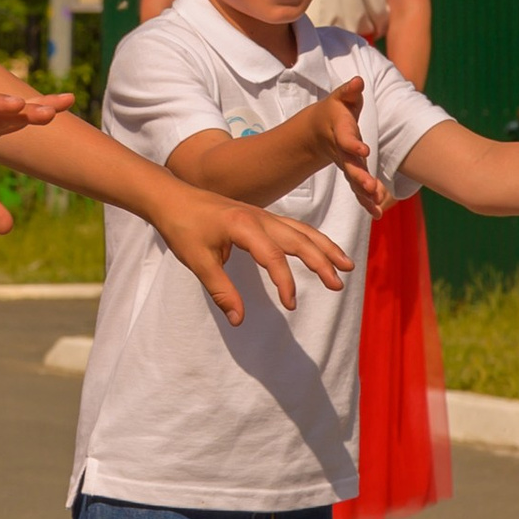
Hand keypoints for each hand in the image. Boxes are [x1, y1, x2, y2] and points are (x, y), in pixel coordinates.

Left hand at [156, 183, 350, 326]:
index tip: (290, 305)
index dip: (284, 282)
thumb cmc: (182, 227)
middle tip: (338, 284)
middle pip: (298, 239)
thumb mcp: (198, 261)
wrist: (171, 197)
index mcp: (243, 225)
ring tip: (347, 265)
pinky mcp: (261, 216)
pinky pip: (294, 227)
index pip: (273, 256)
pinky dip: (312, 239)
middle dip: (321, 261)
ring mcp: (262, 214)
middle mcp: (259, 216)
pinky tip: (322, 250)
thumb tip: (238, 320)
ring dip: (325, 247)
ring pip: (301, 230)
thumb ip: (221, 290)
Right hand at [307, 76, 387, 217]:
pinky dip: (366, 202)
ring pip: (354, 180)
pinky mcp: (351, 173)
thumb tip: (358, 81)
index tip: (364, 151)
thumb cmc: (336, 110)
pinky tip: (377, 214)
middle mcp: (342, 151)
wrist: (318, 131)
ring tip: (375, 204)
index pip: (346, 139)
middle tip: (370, 187)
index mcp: (340, 131)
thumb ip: (349, 91)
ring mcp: (346, 163)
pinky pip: (358, 189)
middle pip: (349, 165)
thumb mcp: (340, 98)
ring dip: (364, 193)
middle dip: (360, 177)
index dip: (353, 144)